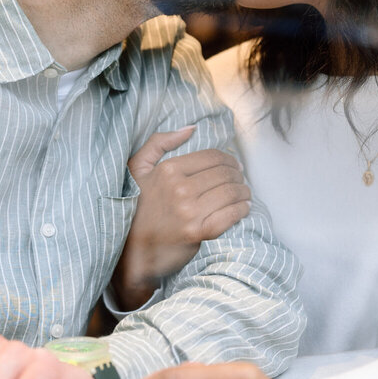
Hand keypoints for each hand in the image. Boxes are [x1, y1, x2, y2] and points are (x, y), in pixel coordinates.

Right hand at [112, 127, 250, 308]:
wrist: (132, 249)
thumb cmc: (136, 207)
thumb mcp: (137, 168)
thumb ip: (159, 142)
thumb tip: (190, 129)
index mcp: (168, 170)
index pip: (212, 157)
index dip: (228, 158)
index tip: (233, 164)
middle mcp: (180, 189)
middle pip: (225, 174)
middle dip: (238, 174)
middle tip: (240, 179)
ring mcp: (190, 212)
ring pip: (231, 193)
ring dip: (243, 191)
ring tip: (244, 193)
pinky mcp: (198, 232)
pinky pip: (230, 215)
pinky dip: (242, 210)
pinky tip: (243, 208)